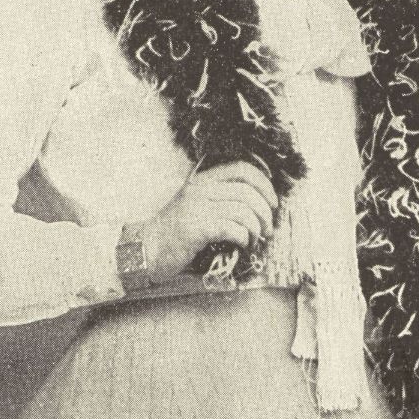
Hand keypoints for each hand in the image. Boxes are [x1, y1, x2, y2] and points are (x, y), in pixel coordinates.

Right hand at [133, 162, 278, 279]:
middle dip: (265, 211)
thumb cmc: (178, 230)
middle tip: (268, 229)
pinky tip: (242, 244)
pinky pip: (231, 228)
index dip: (264, 184)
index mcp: (204, 180)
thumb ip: (222, 198)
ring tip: (254, 239)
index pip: (242, 169)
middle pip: (247, 191)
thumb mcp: (198, 204)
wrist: (147, 248)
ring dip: (255, 227)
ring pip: (242, 210)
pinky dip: (243, 237)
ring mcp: (196, 208)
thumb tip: (261, 204)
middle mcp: (201, 189)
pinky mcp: (195, 228)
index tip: (272, 203)